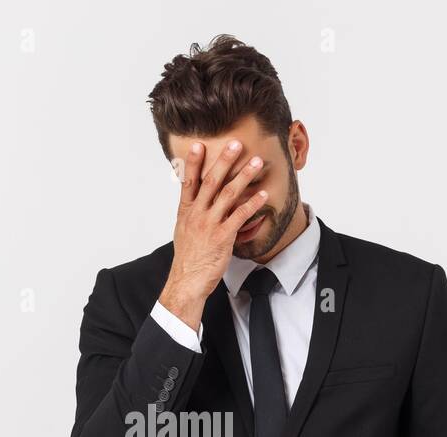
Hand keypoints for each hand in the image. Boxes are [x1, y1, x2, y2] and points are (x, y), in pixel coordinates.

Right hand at [159, 139, 269, 329]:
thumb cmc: (188, 258)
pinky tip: (262, 194)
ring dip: (244, 176)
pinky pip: (240, 216)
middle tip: (236, 144)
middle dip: (224, 160)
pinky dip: (252, 203)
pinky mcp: (222, 237)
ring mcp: (209, 225)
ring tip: (256, 162)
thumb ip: (191, 213)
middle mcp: (197, 214)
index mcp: (186, 212)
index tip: (198, 144)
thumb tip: (196, 201)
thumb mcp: (183, 231)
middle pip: (211, 181)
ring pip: (228, 194)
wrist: (187, 282)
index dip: (193, 163)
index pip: (188, 182)